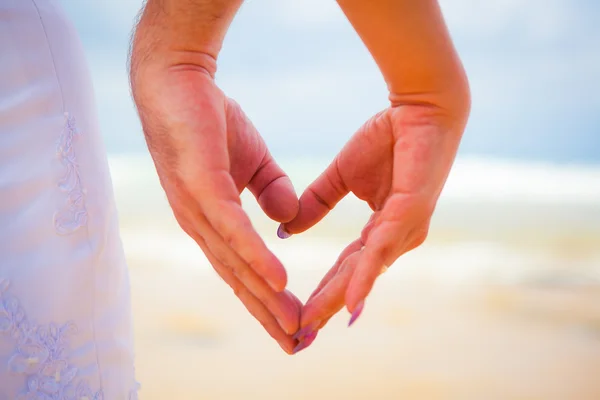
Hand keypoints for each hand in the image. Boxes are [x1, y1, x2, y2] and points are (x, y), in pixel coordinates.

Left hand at [129, 50, 301, 352]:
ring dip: (265, 298)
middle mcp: (202, 224)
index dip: (267, 303)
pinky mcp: (201, 184)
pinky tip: (277, 280)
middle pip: (239, 279)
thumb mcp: (254, 161)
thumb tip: (290, 220)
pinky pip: (231, 227)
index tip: (295, 327)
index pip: (242, 271)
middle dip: (268, 315)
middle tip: (297, 345)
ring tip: (293, 326)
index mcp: (213, 221)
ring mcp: (198, 207)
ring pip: (236, 262)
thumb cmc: (211, 120)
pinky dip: (254, 256)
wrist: (177, 79)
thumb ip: (273, 192)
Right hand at [283, 104, 465, 346]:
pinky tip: (351, 302)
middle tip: (298, 337)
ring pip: (366, 271)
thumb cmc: (388, 138)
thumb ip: (318, 203)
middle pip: (353, 279)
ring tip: (313, 327)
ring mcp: (405, 228)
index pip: (346, 268)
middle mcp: (395, 237)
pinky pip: (383, 249)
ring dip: (338, 300)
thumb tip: (289, 229)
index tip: (297, 315)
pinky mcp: (410, 211)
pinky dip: (366, 277)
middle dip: (324, 307)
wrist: (419, 107)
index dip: (322, 292)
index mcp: (380, 230)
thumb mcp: (341, 176)